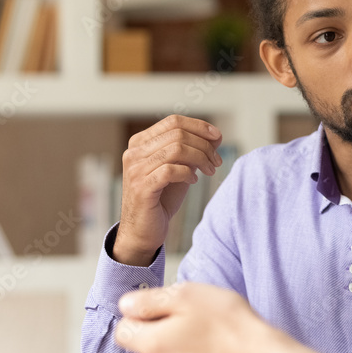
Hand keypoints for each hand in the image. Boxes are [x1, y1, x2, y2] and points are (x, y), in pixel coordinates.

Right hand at [115, 115, 222, 265]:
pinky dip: (187, 173)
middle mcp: (134, 153)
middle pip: (178, 134)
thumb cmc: (162, 198)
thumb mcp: (180, 169)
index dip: (199, 126)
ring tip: (209, 171)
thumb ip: (193, 151)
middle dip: (204, 145)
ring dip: (200, 159)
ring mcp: (135, 170)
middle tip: (216, 161)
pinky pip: (170, 170)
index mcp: (140, 143)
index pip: (173, 122)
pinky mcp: (141, 188)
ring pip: (176, 149)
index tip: (218, 137)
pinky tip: (193, 181)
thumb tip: (216, 135)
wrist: (144, 231)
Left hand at [117, 282, 351, 352]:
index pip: (123, 330)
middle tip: (195, 314)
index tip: (162, 307)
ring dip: (185, 342)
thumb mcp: (187, 295)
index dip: (140, 314)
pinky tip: (222, 347)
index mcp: (152, 343)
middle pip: (150, 342)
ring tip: (214, 330)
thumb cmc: (229, 326)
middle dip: (166, 327)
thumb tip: (127, 305)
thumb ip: (149, 300)